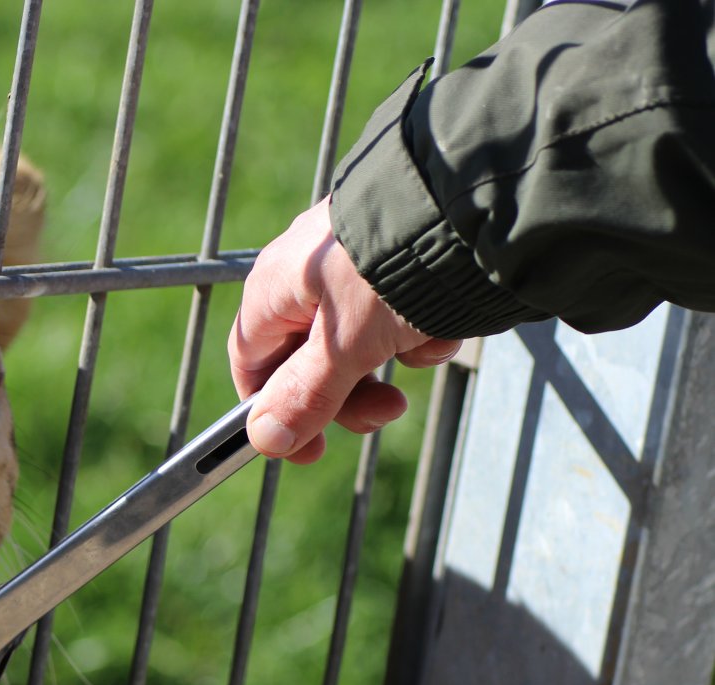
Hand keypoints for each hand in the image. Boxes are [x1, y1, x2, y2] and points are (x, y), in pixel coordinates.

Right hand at [228, 198, 460, 463]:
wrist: (467, 203)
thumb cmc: (391, 268)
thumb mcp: (346, 345)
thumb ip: (306, 395)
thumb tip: (265, 439)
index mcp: (273, 289)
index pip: (252, 364)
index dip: (274, 412)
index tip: (309, 448)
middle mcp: (304, 276)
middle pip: (309, 361)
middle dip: (349, 394)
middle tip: (388, 412)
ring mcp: (350, 267)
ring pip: (358, 343)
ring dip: (389, 361)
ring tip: (423, 349)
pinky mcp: (394, 261)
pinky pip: (395, 315)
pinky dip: (417, 330)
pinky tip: (442, 322)